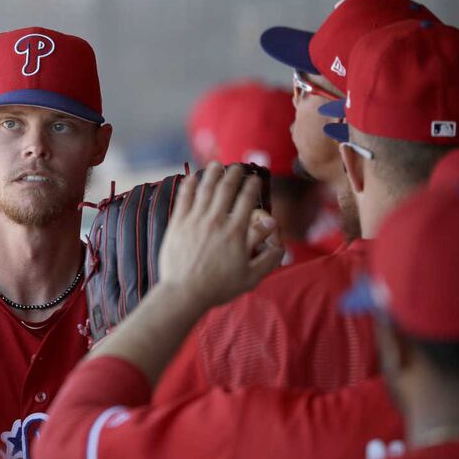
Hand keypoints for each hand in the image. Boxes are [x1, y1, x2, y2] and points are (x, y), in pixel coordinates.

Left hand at [158, 162, 283, 310]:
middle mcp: (216, 221)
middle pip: (226, 188)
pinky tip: (192, 176)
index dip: (253, 186)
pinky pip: (184, 198)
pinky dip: (189, 184)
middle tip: (237, 167)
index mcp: (236, 233)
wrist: (184, 293)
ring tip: (217, 165)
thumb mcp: (250, 278)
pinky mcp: (178, 224)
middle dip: (234, 174)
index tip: (255, 179)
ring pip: (205, 189)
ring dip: (212, 173)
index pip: (247, 200)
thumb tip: (281, 244)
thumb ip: (268, 259)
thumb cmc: (218, 288)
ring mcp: (195, 221)